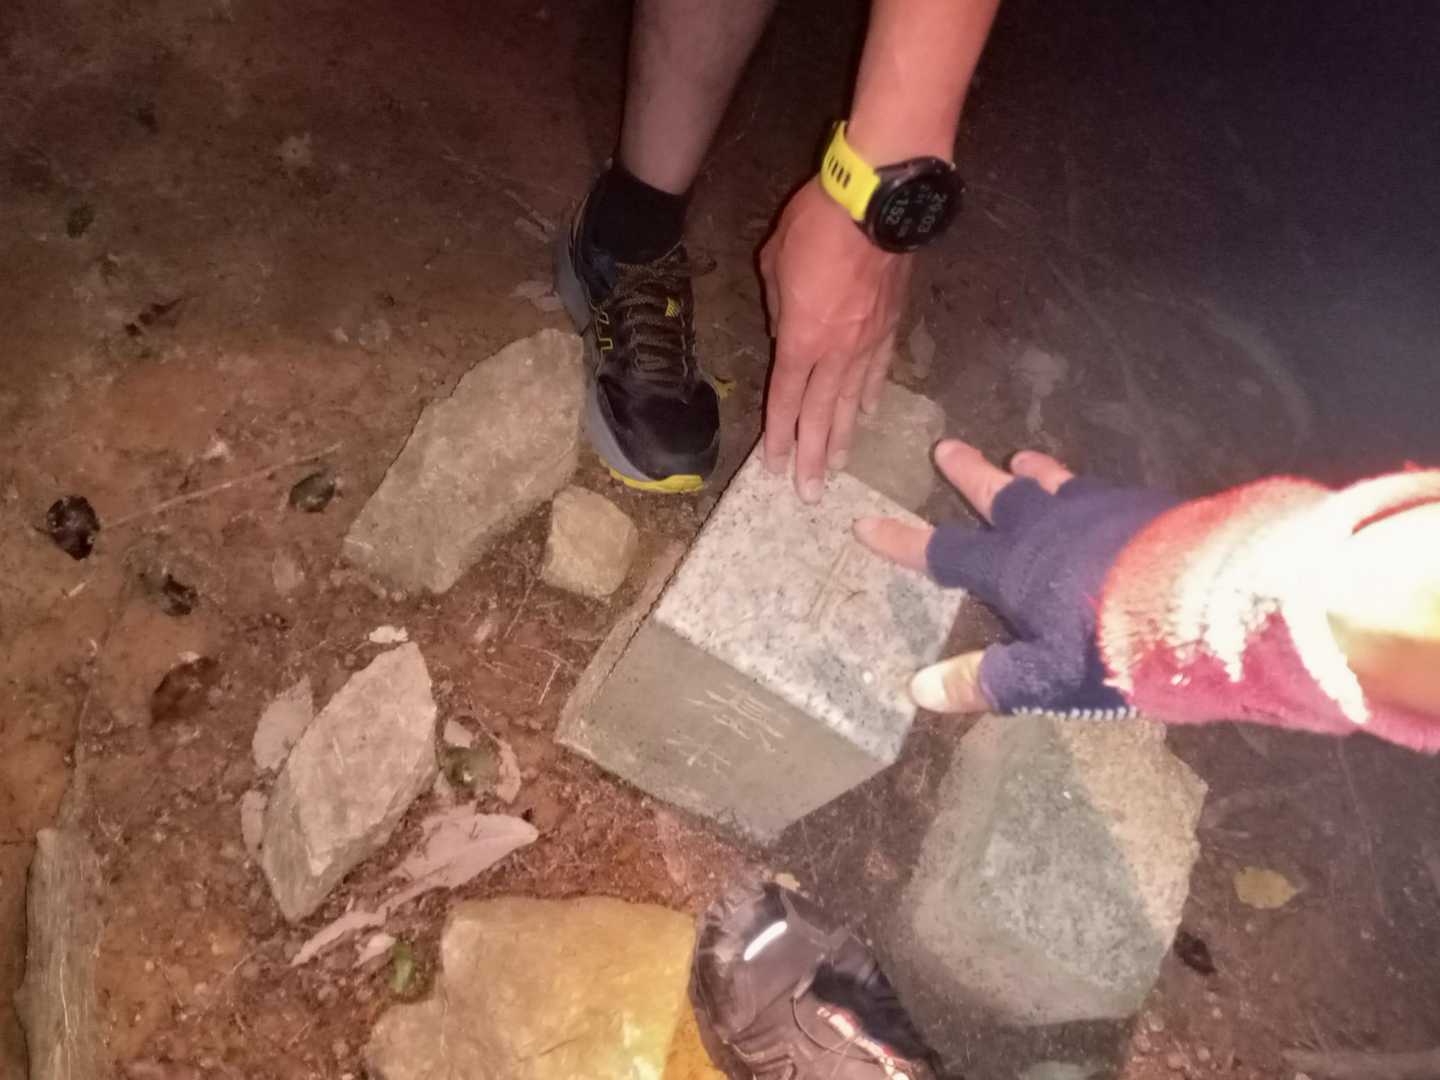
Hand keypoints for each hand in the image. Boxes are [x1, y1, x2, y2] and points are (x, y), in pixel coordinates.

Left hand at [759, 178, 911, 502]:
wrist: (878, 202)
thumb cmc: (817, 225)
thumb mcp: (774, 263)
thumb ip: (778, 307)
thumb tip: (786, 331)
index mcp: (802, 338)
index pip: (786, 398)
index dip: (780, 435)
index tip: (775, 466)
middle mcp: (837, 351)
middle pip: (821, 414)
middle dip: (813, 456)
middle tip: (810, 494)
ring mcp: (869, 341)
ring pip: (853, 402)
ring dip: (843, 438)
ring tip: (836, 468)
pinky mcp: (893, 326)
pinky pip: (878, 373)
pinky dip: (871, 398)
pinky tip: (868, 416)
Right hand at [855, 439, 1177, 714]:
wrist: (1201, 602)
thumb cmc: (1109, 646)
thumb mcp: (1041, 679)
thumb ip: (984, 681)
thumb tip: (918, 689)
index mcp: (1010, 568)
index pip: (943, 554)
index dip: (902, 542)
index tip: (865, 523)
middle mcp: (1046, 527)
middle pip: (997, 493)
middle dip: (967, 473)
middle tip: (945, 448)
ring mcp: (1098, 510)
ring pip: (1054, 482)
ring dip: (1033, 471)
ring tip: (1021, 457)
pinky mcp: (1145, 506)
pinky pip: (1105, 491)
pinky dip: (1090, 489)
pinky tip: (1103, 493)